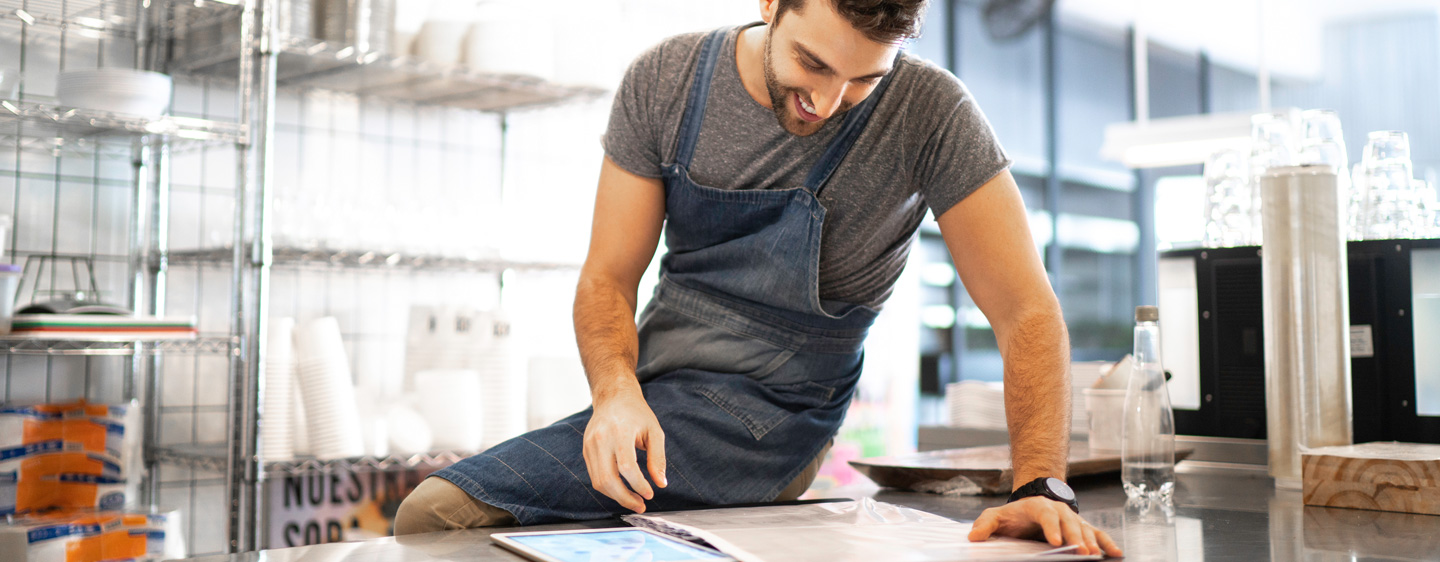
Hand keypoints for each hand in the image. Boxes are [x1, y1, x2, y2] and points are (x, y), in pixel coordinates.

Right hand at [583, 388, 667, 512]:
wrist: (613, 397)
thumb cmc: (637, 413)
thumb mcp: (655, 431)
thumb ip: (657, 458)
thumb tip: (661, 484)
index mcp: (620, 431)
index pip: (626, 467)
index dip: (638, 485)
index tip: (650, 493)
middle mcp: (601, 439)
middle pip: (608, 479)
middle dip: (625, 498)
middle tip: (640, 505)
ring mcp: (590, 445)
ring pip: (598, 481)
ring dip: (616, 496)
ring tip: (633, 500)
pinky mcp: (585, 450)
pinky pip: (594, 476)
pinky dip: (608, 488)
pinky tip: (622, 489)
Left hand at [967, 497, 1122, 557]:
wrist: (1030, 504)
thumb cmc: (1013, 515)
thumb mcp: (995, 516)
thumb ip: (985, 524)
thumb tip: (973, 537)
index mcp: (1037, 507)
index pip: (1046, 514)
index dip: (1051, 527)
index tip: (1055, 541)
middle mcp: (1059, 511)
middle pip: (1070, 522)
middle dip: (1076, 537)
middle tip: (1081, 552)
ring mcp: (1072, 519)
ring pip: (1085, 529)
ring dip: (1092, 542)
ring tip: (1096, 555)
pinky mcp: (1081, 528)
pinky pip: (1097, 534)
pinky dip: (1107, 543)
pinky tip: (1116, 553)